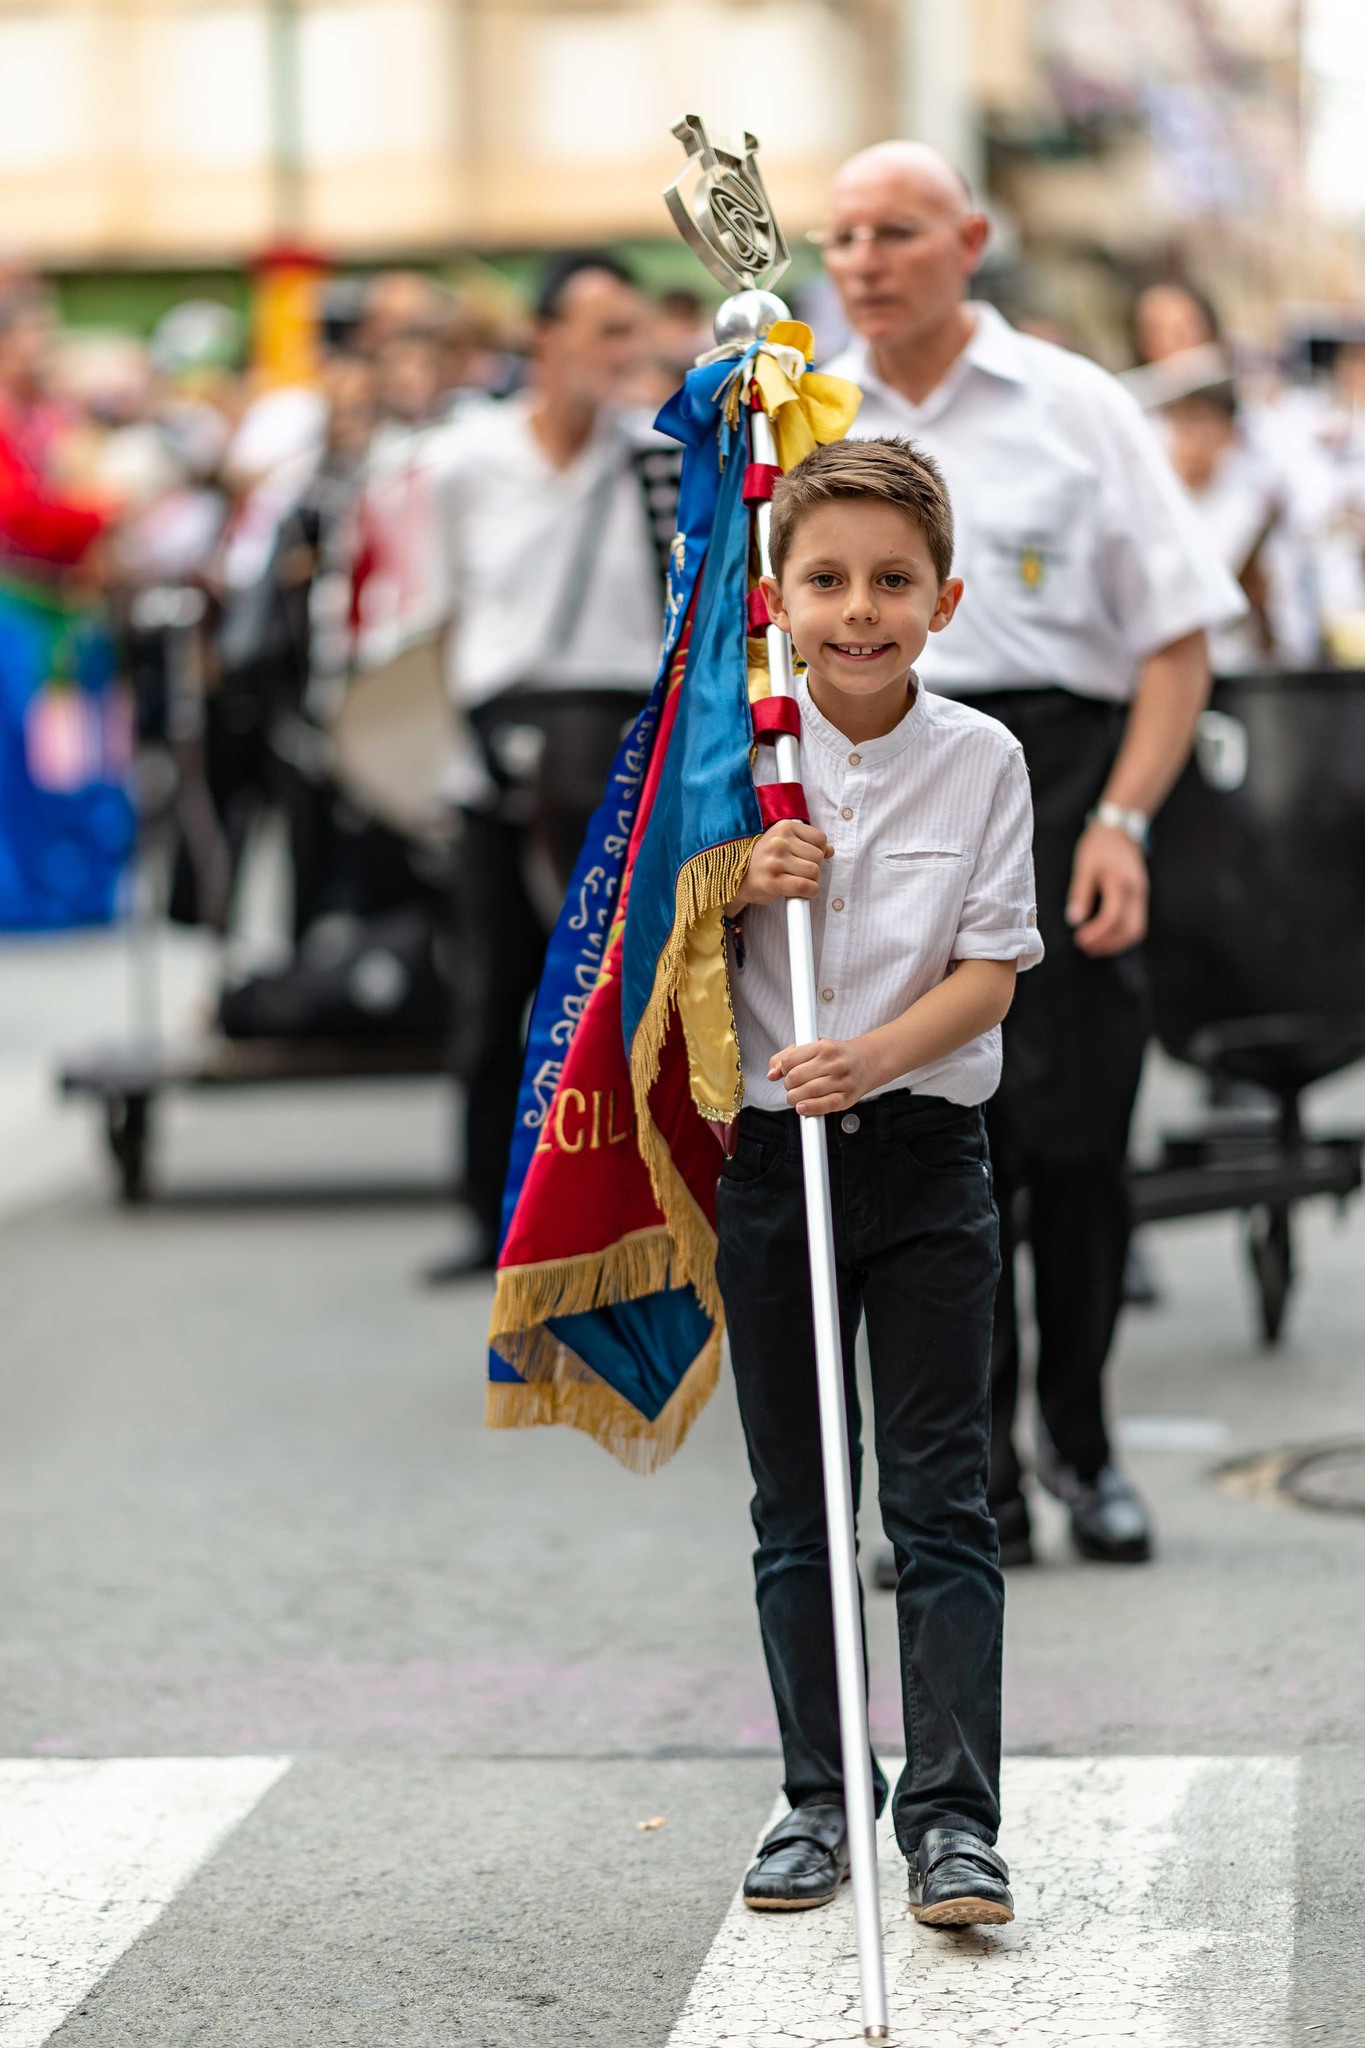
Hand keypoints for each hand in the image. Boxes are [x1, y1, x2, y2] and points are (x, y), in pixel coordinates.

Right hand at [730, 820, 831, 911]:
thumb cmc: (765, 861)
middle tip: (798, 872)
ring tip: (796, 881)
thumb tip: (830, 850)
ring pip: (814, 872)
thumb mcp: (784, 843)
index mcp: (783, 827)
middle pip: (818, 857)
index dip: (818, 852)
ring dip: (810, 881)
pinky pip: (805, 886)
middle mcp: (778, 842)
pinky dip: (809, 892)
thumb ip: (808, 843)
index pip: (820, 839)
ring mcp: (774, 862)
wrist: (738, 880)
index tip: (805, 859)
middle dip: (813, 868)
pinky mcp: (772, 882)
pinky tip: (800, 892)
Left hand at [769, 1037, 877, 1115]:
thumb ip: (788, 1056)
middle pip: (795, 1077)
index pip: (789, 1060)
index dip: (782, 1069)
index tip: (786, 1072)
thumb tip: (771, 1074)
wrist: (867, 1061)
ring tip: (797, 1097)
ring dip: (794, 1098)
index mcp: (823, 1047)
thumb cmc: (836, 1055)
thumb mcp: (813, 1047)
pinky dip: (809, 1108)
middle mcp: (833, 1062)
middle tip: (792, 1086)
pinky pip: (824, 1105)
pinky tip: (802, 1107)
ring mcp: (841, 1080)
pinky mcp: (846, 1098)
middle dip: (788, 1085)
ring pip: (806, 1092)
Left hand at [1066, 821, 1147, 955]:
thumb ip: (1080, 894)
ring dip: (1116, 944)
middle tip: (1087, 948)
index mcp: (1120, 883)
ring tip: (1094, 947)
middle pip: (1131, 930)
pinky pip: (1136, 923)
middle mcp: (1136, 892)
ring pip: (1137, 930)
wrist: (1120, 829)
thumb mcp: (1084, 866)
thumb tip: (1075, 919)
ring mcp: (1141, 895)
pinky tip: (1105, 936)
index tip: (1079, 939)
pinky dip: (1121, 935)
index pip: (1112, 917)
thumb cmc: (1100, 845)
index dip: (1096, 933)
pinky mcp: (1140, 897)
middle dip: (1109, 945)